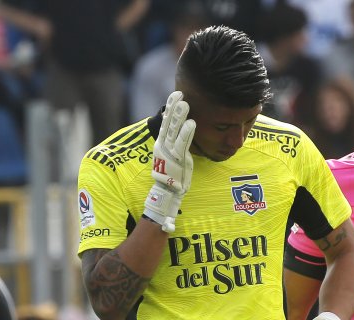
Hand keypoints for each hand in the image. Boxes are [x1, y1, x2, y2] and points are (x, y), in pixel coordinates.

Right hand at [144, 91, 195, 232]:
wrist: (167, 193)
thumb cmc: (173, 175)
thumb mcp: (173, 156)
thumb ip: (176, 143)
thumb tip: (182, 132)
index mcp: (162, 143)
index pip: (166, 122)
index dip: (170, 108)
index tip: (176, 94)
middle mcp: (164, 145)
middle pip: (168, 123)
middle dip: (173, 107)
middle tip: (179, 93)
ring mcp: (169, 152)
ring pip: (174, 131)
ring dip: (179, 116)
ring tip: (185, 103)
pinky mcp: (177, 159)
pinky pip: (182, 144)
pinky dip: (187, 133)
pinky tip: (192, 123)